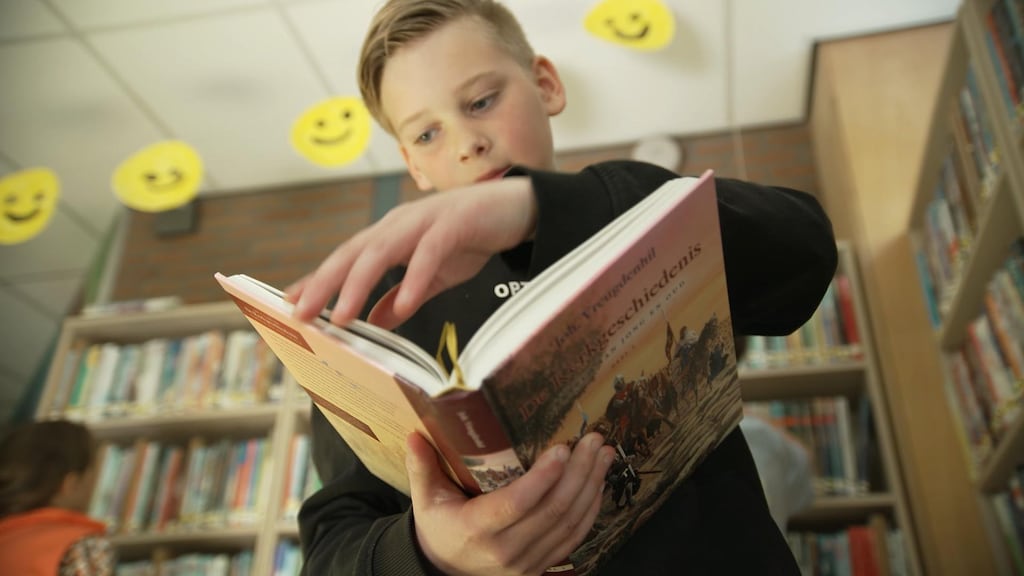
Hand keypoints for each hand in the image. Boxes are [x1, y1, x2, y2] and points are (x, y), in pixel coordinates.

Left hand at [286, 177, 536, 328]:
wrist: (518, 207)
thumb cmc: (473, 236)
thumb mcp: (435, 274)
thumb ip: (405, 296)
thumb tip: (376, 321)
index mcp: (391, 234)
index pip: (347, 258)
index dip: (319, 280)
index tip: (291, 304)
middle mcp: (399, 223)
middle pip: (353, 253)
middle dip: (325, 283)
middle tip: (301, 312)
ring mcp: (425, 221)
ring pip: (382, 251)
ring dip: (359, 284)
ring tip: (343, 316)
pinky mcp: (454, 223)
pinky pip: (429, 253)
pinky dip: (416, 279)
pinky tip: (407, 305)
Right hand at [405, 431, 613, 575]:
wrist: (446, 572)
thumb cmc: (438, 528)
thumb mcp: (425, 499)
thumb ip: (421, 466)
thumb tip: (415, 433)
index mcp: (475, 530)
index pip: (515, 504)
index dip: (542, 478)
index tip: (561, 449)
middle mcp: (505, 551)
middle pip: (552, 510)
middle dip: (579, 472)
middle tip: (593, 439)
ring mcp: (527, 563)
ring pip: (569, 523)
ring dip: (591, 486)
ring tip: (603, 454)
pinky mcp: (542, 566)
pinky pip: (574, 538)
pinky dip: (590, 509)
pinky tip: (598, 482)